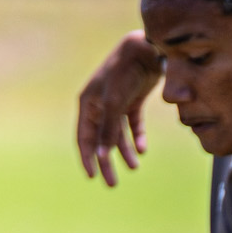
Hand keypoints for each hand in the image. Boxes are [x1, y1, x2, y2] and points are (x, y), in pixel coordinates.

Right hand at [76, 32, 161, 187]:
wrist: (147, 49)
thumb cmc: (124, 73)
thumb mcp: (114, 103)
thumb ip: (108, 131)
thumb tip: (102, 157)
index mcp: (88, 104)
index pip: (84, 137)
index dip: (88, 158)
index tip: (93, 177)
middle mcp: (100, 105)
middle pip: (101, 140)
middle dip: (106, 162)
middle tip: (112, 183)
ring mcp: (117, 103)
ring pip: (118, 134)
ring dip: (125, 152)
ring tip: (134, 167)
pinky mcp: (133, 100)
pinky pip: (133, 124)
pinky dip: (137, 137)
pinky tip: (142, 150)